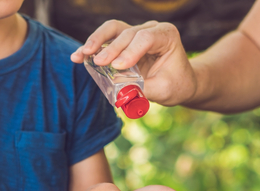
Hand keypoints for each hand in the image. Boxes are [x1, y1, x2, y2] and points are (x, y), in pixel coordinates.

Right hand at [70, 20, 196, 105]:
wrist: (180, 83)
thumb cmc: (176, 85)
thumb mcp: (165, 90)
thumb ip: (145, 89)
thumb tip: (121, 92)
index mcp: (166, 35)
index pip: (145, 38)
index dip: (130, 51)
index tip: (118, 67)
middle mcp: (151, 29)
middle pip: (127, 33)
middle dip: (111, 49)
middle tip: (98, 63)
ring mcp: (136, 33)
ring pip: (113, 29)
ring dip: (96, 41)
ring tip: (83, 54)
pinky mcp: (125, 41)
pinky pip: (107, 39)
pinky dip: (93, 47)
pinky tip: (79, 57)